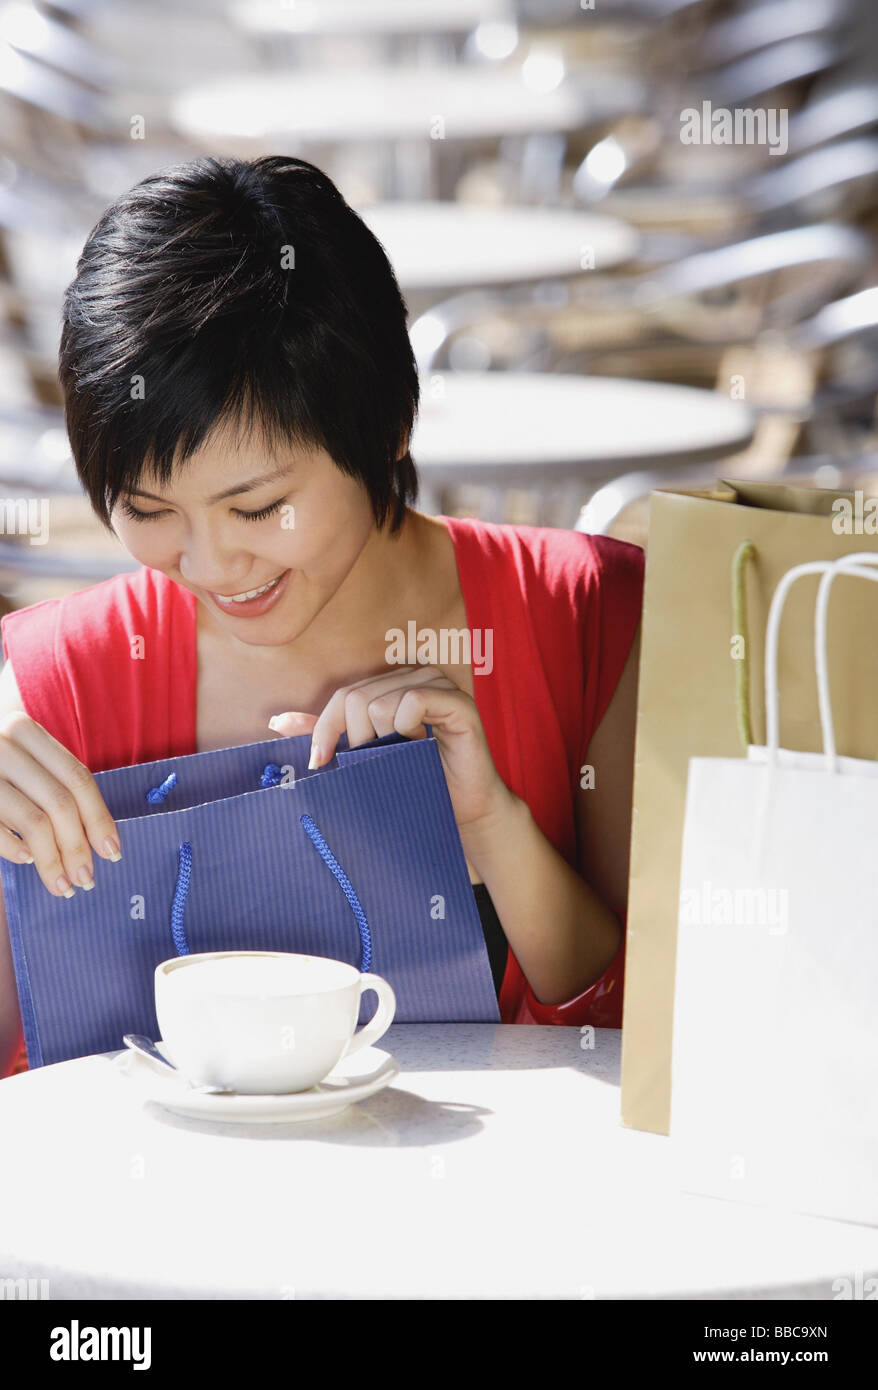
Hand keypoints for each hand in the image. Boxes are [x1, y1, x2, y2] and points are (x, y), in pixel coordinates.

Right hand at [0, 712, 121, 896]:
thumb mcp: (18, 759)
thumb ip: (50, 783)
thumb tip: (96, 836)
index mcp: (26, 732)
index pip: (78, 779)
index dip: (99, 818)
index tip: (112, 852)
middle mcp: (4, 743)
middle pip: (60, 803)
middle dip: (78, 848)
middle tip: (86, 880)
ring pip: (35, 822)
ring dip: (52, 861)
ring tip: (61, 885)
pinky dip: (14, 849)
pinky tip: (26, 861)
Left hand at [268, 665, 514, 830]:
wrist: (461, 813)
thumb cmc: (414, 783)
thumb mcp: (363, 757)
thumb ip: (327, 734)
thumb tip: (277, 721)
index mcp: (393, 684)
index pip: (344, 696)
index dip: (326, 729)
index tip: (320, 764)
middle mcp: (416, 677)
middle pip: (357, 698)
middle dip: (356, 741)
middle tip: (372, 767)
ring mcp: (440, 686)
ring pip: (380, 702)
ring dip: (382, 740)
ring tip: (400, 758)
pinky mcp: (459, 703)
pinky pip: (414, 703)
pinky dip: (407, 729)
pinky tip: (419, 747)